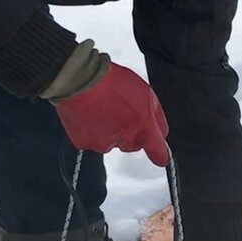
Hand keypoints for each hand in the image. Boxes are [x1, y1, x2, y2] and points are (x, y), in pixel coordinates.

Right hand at [53, 62, 168, 165]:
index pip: (157, 151)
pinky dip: (92, 129)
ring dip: (110, 130)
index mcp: (144, 128)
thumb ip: (156, 115)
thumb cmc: (112, 83)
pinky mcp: (85, 143)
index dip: (160, 155)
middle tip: (121, 110)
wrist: (80, 82)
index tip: (161, 158)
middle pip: (133, 143)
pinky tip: (90, 113)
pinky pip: (92, 139)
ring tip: (103, 108)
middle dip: (130, 131)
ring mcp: (104, 144)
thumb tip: (160, 130)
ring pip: (112, 141)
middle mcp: (125, 141)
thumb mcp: (146, 92)